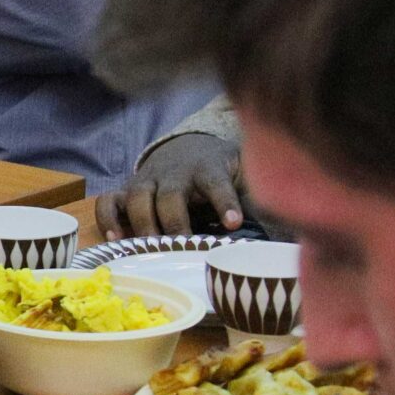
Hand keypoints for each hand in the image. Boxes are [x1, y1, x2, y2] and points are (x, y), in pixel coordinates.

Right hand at [95, 132, 245, 238]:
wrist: (189, 146)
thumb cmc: (218, 172)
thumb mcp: (240, 176)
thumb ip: (256, 197)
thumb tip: (286, 224)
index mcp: (208, 169)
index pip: (217, 182)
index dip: (224, 201)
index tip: (233, 223)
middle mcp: (175, 173)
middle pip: (171, 195)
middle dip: (174, 221)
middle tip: (179, 246)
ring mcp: (147, 179)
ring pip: (138, 197)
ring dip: (142, 224)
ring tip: (147, 248)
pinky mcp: (127, 188)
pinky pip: (109, 201)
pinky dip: (108, 220)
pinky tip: (116, 241)